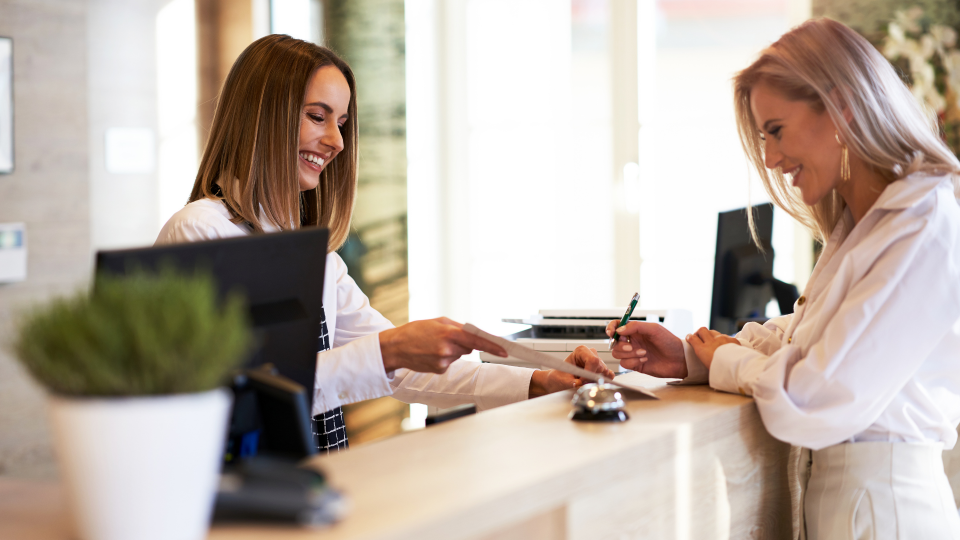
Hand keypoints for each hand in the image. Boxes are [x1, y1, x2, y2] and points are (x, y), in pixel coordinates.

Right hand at [379, 317, 507, 373]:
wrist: (396, 347)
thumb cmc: (416, 331)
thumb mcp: (437, 321)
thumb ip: (457, 327)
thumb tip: (473, 334)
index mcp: (448, 333)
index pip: (476, 340)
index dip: (492, 346)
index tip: (504, 351)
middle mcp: (447, 349)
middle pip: (469, 348)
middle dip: (462, 343)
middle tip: (446, 338)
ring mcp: (443, 361)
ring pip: (459, 355)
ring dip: (452, 350)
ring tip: (434, 345)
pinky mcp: (439, 370)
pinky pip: (450, 363)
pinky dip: (445, 358)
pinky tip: (431, 354)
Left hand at [528, 346, 616, 397]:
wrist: (559, 380)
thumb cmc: (560, 376)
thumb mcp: (563, 380)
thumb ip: (571, 382)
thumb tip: (578, 384)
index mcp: (581, 351)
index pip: (593, 360)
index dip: (589, 372)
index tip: (581, 381)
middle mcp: (591, 354)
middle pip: (600, 366)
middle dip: (592, 377)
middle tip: (581, 383)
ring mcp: (597, 361)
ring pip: (605, 371)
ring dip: (596, 379)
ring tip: (584, 382)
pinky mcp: (601, 369)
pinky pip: (609, 374)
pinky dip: (604, 380)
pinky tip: (594, 383)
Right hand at [606, 320, 686, 377]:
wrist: (679, 359)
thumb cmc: (669, 342)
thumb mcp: (654, 329)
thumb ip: (635, 326)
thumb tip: (619, 330)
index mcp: (635, 331)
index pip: (617, 326)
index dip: (611, 328)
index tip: (611, 332)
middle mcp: (632, 341)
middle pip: (614, 343)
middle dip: (621, 345)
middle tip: (631, 346)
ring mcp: (633, 353)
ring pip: (617, 354)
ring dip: (629, 354)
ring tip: (644, 353)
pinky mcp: (635, 364)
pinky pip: (625, 364)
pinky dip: (633, 361)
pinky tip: (645, 359)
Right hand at [684, 327, 738, 368]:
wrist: (737, 368)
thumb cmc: (722, 371)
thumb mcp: (708, 367)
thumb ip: (705, 358)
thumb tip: (706, 357)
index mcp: (703, 350)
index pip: (692, 338)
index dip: (690, 337)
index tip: (689, 337)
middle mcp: (711, 342)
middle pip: (702, 330)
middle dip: (700, 332)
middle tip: (700, 337)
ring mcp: (722, 339)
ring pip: (713, 332)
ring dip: (711, 335)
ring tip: (713, 341)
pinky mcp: (732, 339)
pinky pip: (725, 336)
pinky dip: (723, 339)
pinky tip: (726, 345)